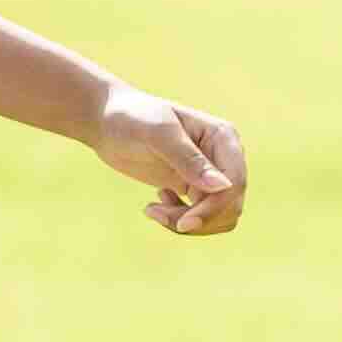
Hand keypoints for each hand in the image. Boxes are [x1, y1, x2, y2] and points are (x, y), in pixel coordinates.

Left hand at [92, 86, 246, 239]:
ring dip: (186, 222)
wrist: (108, 121)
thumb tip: (222, 186)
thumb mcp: (158, 134)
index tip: (182, 224)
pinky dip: (179, 219)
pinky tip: (156, 204)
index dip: (214, 209)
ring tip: (153, 210)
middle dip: (198, 219)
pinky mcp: (193, 186)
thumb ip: (189, 159)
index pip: (234, 183)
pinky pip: (200, 216)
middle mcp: (223, 156)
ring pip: (217, 216)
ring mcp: (210, 173)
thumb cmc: (132, 117)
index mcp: (224, 137)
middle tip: (158, 215)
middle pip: (230, 205)